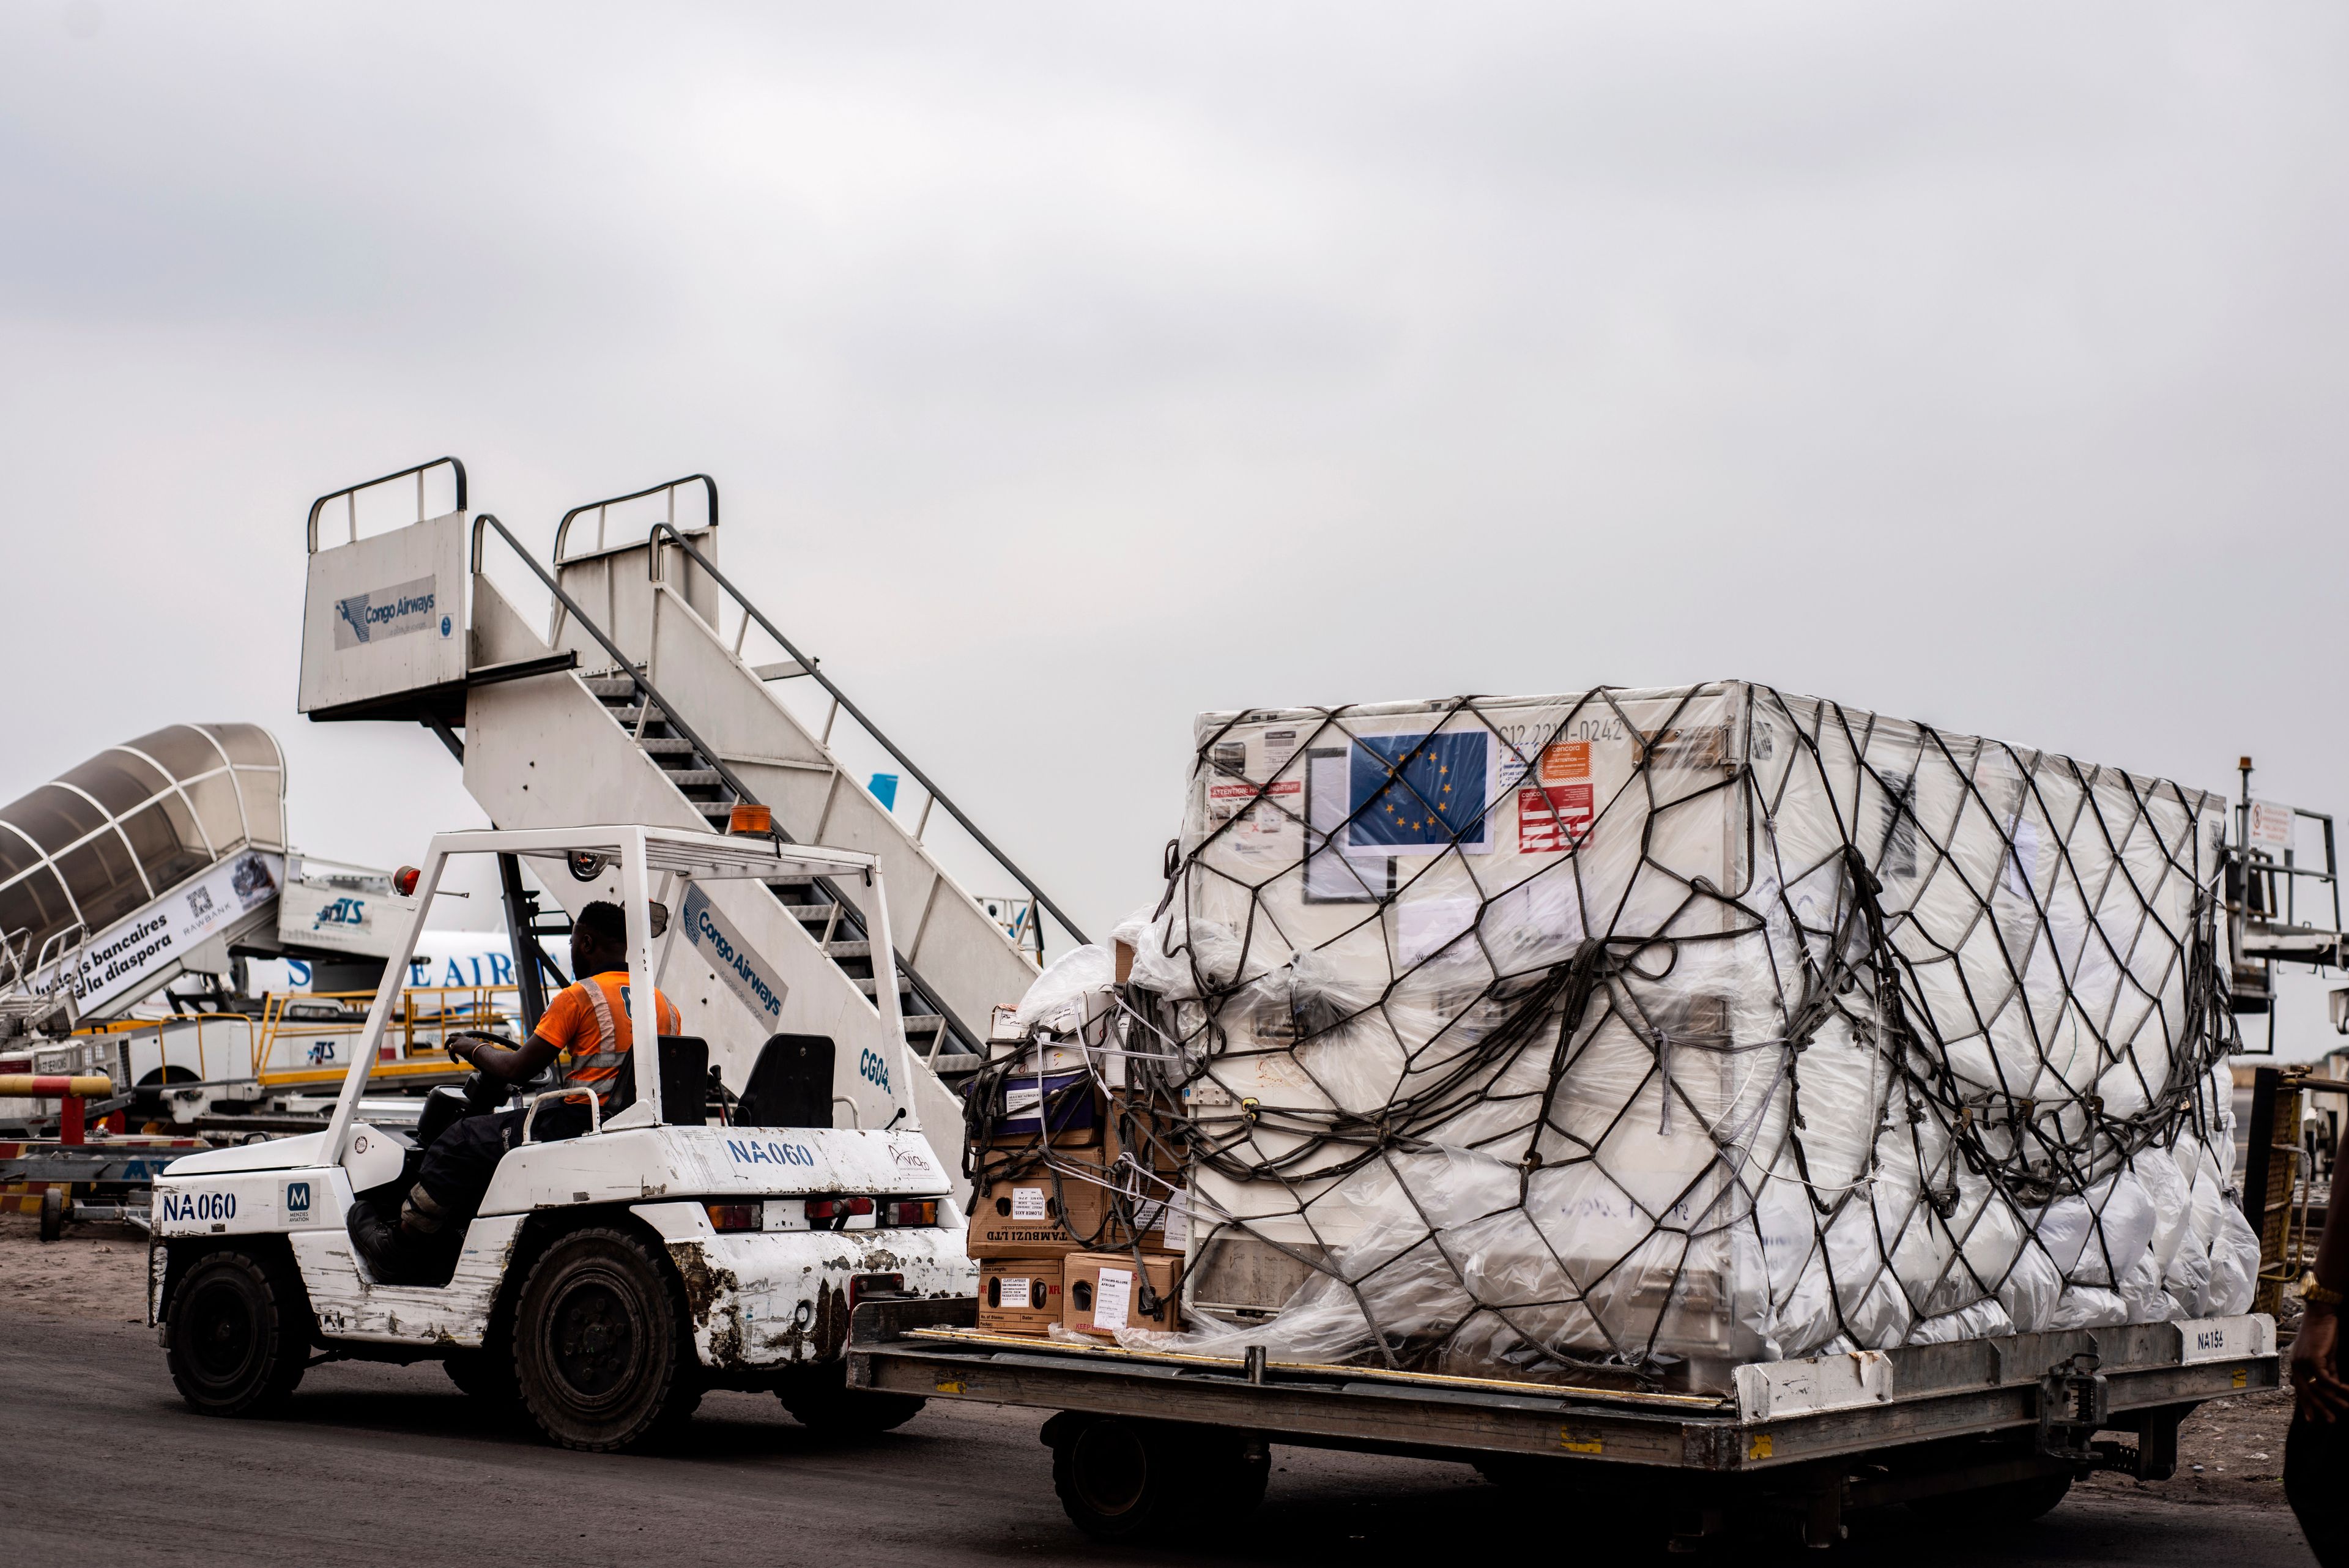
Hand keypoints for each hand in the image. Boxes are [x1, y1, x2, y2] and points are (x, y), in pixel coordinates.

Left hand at [445, 1036, 476, 1066]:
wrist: (478, 1050)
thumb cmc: (479, 1051)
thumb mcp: (474, 1050)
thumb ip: (471, 1052)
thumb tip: (471, 1058)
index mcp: (466, 1039)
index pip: (459, 1035)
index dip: (454, 1034)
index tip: (449, 1035)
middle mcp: (461, 1039)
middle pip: (452, 1037)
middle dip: (448, 1041)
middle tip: (445, 1046)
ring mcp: (457, 1042)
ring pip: (449, 1042)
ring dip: (446, 1046)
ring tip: (446, 1050)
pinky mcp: (454, 1047)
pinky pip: (450, 1053)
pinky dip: (453, 1058)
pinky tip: (457, 1062)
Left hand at [2293, 1306, 2348, 1422]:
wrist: (2321, 1315)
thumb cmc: (2323, 1333)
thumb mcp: (2326, 1356)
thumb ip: (2327, 1371)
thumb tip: (2332, 1387)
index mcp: (2295, 1364)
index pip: (2299, 1389)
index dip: (2306, 1404)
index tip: (2311, 1419)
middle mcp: (2295, 1365)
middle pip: (2305, 1392)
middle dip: (2317, 1408)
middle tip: (2329, 1421)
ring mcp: (2302, 1362)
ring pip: (2317, 1388)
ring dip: (2333, 1400)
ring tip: (2345, 1409)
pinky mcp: (2312, 1358)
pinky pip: (2326, 1379)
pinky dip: (2338, 1387)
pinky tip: (2348, 1391)